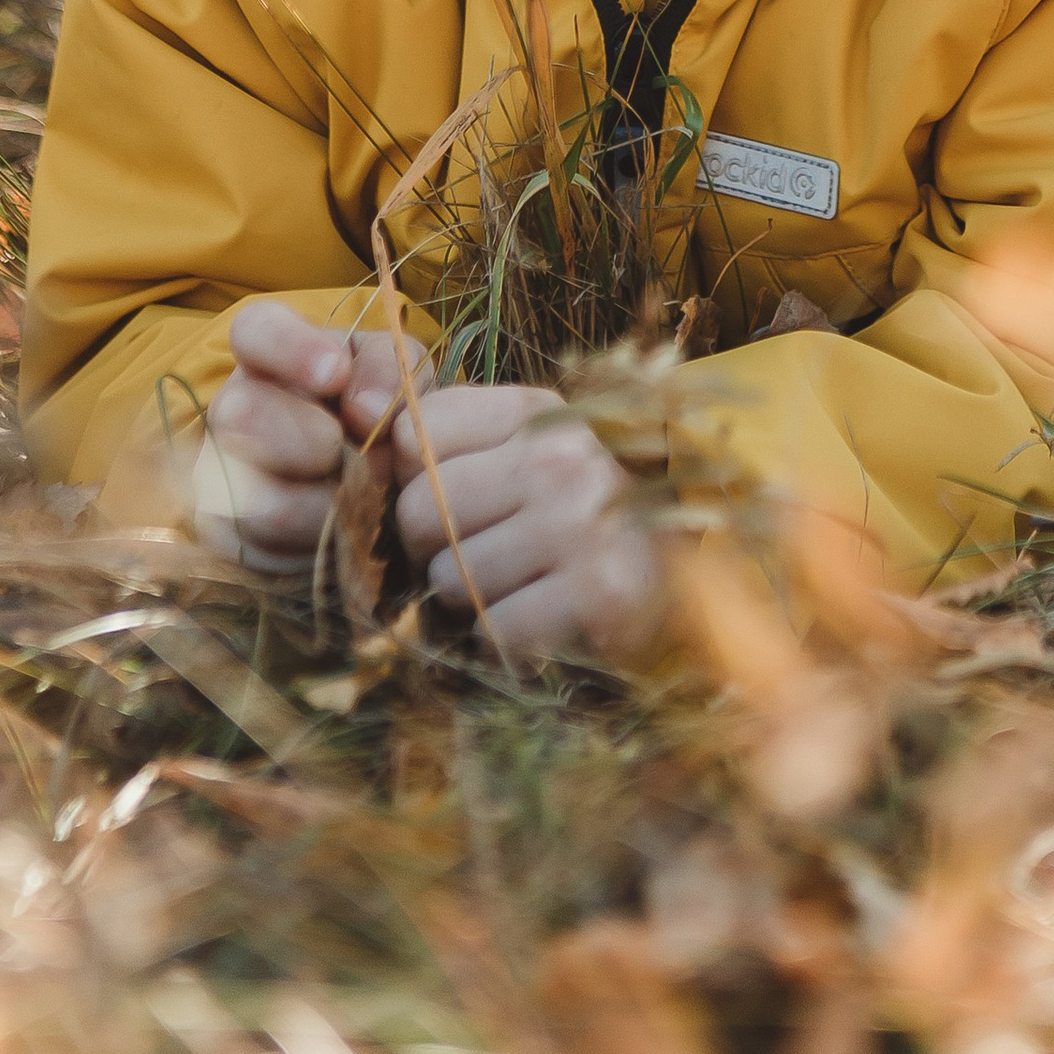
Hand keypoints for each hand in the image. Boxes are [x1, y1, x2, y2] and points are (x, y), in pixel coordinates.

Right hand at [196, 300, 413, 569]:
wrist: (376, 498)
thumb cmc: (381, 420)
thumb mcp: (396, 379)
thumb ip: (390, 373)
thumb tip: (366, 410)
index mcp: (271, 354)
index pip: (254, 328)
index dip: (291, 348)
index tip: (337, 374)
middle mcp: (232, 408)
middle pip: (239, 414)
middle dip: (308, 440)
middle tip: (354, 454)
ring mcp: (219, 476)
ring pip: (253, 496)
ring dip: (323, 506)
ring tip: (363, 501)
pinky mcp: (223, 539)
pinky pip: (259, 552)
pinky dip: (311, 550)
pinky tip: (340, 536)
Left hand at [391, 381, 664, 666]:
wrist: (680, 587)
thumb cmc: (579, 519)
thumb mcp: (523, 457)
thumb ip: (450, 447)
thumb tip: (374, 451)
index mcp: (538, 410)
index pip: (417, 431)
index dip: (417, 479)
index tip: (457, 501)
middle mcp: (562, 455)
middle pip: (419, 511)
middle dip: (435, 550)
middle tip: (487, 557)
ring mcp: (582, 521)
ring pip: (449, 579)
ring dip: (471, 602)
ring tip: (521, 588)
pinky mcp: (600, 594)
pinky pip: (494, 630)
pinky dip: (506, 643)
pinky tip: (544, 622)